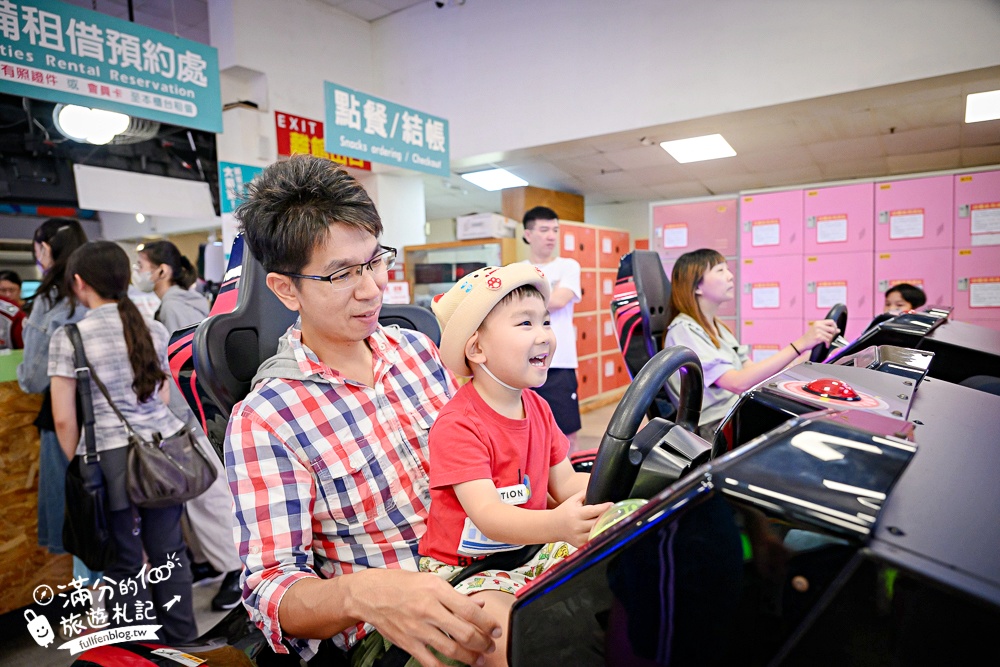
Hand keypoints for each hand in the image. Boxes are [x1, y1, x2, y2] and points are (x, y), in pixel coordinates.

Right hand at [353, 569, 500, 666]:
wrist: (370, 594)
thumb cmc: (400, 584)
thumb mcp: (430, 581)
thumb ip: (456, 595)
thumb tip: (479, 606)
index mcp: (436, 589)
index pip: (469, 609)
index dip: (487, 623)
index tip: (496, 630)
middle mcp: (428, 608)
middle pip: (464, 632)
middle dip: (482, 643)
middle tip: (490, 646)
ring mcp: (417, 628)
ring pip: (451, 649)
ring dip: (469, 657)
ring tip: (478, 659)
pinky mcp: (408, 643)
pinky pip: (431, 662)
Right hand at [552, 489, 612, 547]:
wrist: (552, 526)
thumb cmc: (564, 511)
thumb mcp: (572, 500)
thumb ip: (584, 494)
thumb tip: (597, 488)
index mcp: (576, 514)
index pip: (593, 511)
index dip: (604, 508)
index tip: (612, 504)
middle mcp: (577, 526)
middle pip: (597, 523)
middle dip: (607, 518)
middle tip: (616, 513)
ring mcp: (578, 536)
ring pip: (596, 533)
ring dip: (605, 528)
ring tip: (613, 522)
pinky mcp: (579, 544)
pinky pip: (592, 541)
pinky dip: (599, 537)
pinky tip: (604, 532)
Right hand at [797, 318, 837, 350]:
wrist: (802, 343)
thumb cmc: (809, 337)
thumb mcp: (818, 331)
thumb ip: (827, 329)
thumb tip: (838, 330)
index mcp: (818, 322)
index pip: (831, 321)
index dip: (834, 326)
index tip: (834, 330)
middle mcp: (818, 325)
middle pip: (832, 328)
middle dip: (833, 334)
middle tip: (830, 337)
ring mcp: (818, 331)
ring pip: (830, 335)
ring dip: (829, 340)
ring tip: (826, 342)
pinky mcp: (818, 337)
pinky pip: (827, 340)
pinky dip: (827, 344)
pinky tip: (825, 345)